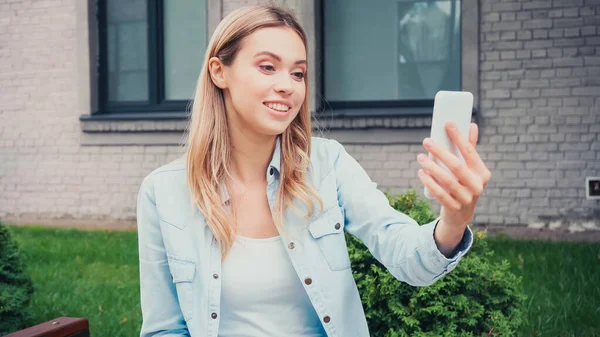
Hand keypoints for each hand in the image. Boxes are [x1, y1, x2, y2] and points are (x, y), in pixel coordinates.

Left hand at [417, 122, 491, 254]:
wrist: (460, 215)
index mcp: (482, 173)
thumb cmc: (464, 184)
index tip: (448, 123)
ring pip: (447, 180)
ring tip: (420, 157)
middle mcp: (477, 186)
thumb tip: (471, 125)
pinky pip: (440, 194)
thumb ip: (470, 149)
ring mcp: (466, 198)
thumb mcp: (469, 169)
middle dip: (440, 152)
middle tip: (426, 141)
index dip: (459, 137)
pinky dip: (429, 182)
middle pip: (457, 166)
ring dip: (431, 167)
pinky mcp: (454, 208)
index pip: (470, 152)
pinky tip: (421, 173)